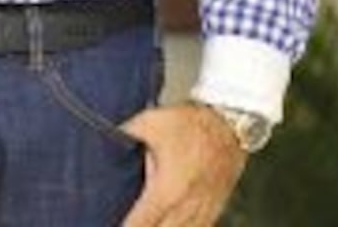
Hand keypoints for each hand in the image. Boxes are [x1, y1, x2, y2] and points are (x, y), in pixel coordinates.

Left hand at [118, 102, 246, 225]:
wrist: (231, 126)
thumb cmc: (193, 124)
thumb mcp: (151, 122)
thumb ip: (126, 133)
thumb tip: (106, 135)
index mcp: (167, 191)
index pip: (140, 224)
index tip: (113, 223)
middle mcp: (185, 208)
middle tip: (126, 224)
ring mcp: (202, 212)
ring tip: (149, 224)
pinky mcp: (214, 210)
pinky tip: (172, 225)